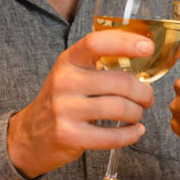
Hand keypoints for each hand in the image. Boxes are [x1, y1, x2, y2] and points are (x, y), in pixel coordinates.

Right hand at [5, 30, 154, 178]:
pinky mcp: (69, 135)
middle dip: (143, 92)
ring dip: (137, 113)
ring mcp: (65, 109)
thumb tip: (142, 55)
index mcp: (68, 60)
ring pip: (120, 108)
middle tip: (147, 97)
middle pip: (120, 82)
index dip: (126, 43)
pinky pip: (112, 136)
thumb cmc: (63, 100)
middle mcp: (64, 81)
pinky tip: (136, 131)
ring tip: (137, 114)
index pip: (97, 43)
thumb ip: (99, 63)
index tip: (148, 47)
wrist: (31, 134)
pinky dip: (131, 134)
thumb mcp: (73, 73)